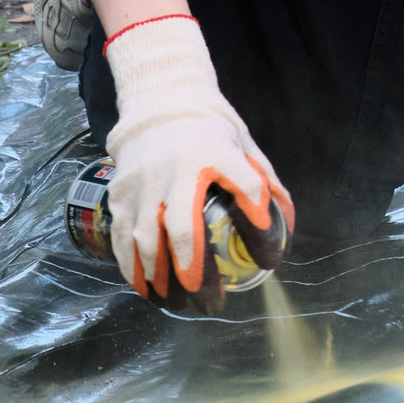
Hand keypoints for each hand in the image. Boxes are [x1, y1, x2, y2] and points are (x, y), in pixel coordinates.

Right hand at [102, 16, 293, 301]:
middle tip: (209, 301)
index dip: (260, 225)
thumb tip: (283, 226)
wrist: (160, 99)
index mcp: (216, 153)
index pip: (247, 187)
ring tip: (175, 302)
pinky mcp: (119, 190)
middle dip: (193, 272)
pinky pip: (120, 235)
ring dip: (159, 277)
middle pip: (182, 228)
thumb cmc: (209, 129)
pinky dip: (130, 266)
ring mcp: (142, 181)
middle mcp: (176, 169)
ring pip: (144, 239)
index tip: (269, 257)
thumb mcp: (244, 145)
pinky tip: (145, 287)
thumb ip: (262, 184)